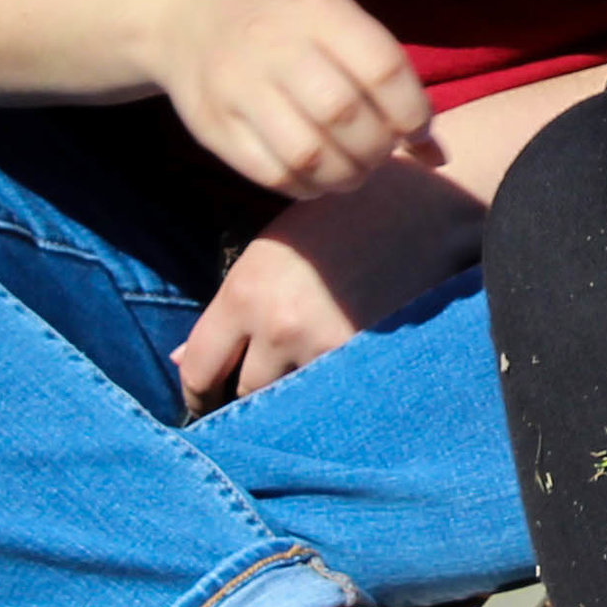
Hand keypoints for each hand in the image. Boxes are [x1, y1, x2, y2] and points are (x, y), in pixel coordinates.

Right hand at [148, 0, 435, 198]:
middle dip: (377, 149)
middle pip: (344, 115)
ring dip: (346, 176)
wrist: (187, 13)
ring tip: (353, 170)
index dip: (412, 112)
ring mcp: (238, 86)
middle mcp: (274, 43)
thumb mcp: (333, 19)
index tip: (416, 131)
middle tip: (379, 154)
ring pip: (308, 153)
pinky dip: (308, 188)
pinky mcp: (213, 126)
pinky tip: (318, 176)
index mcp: (316, 8)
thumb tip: (438, 155)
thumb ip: (386, 75)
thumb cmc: (283, 22)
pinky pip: (272, 174)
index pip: (382, 68)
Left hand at [172, 160, 485, 407]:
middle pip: (246, 391)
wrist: (425, 208)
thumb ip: (231, 305)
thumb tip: (180, 362)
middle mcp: (278, 325)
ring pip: (293, 398)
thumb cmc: (345, 215)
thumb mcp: (274, 245)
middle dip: (252, 385)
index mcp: (246, 290)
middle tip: (267, 379)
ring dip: (297, 390)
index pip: (200, 368)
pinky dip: (335, 390)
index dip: (197, 391)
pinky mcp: (366, 361)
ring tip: (312, 369)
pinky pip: (335, 396)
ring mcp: (324, 347)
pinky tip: (343, 374)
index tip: (204, 399)